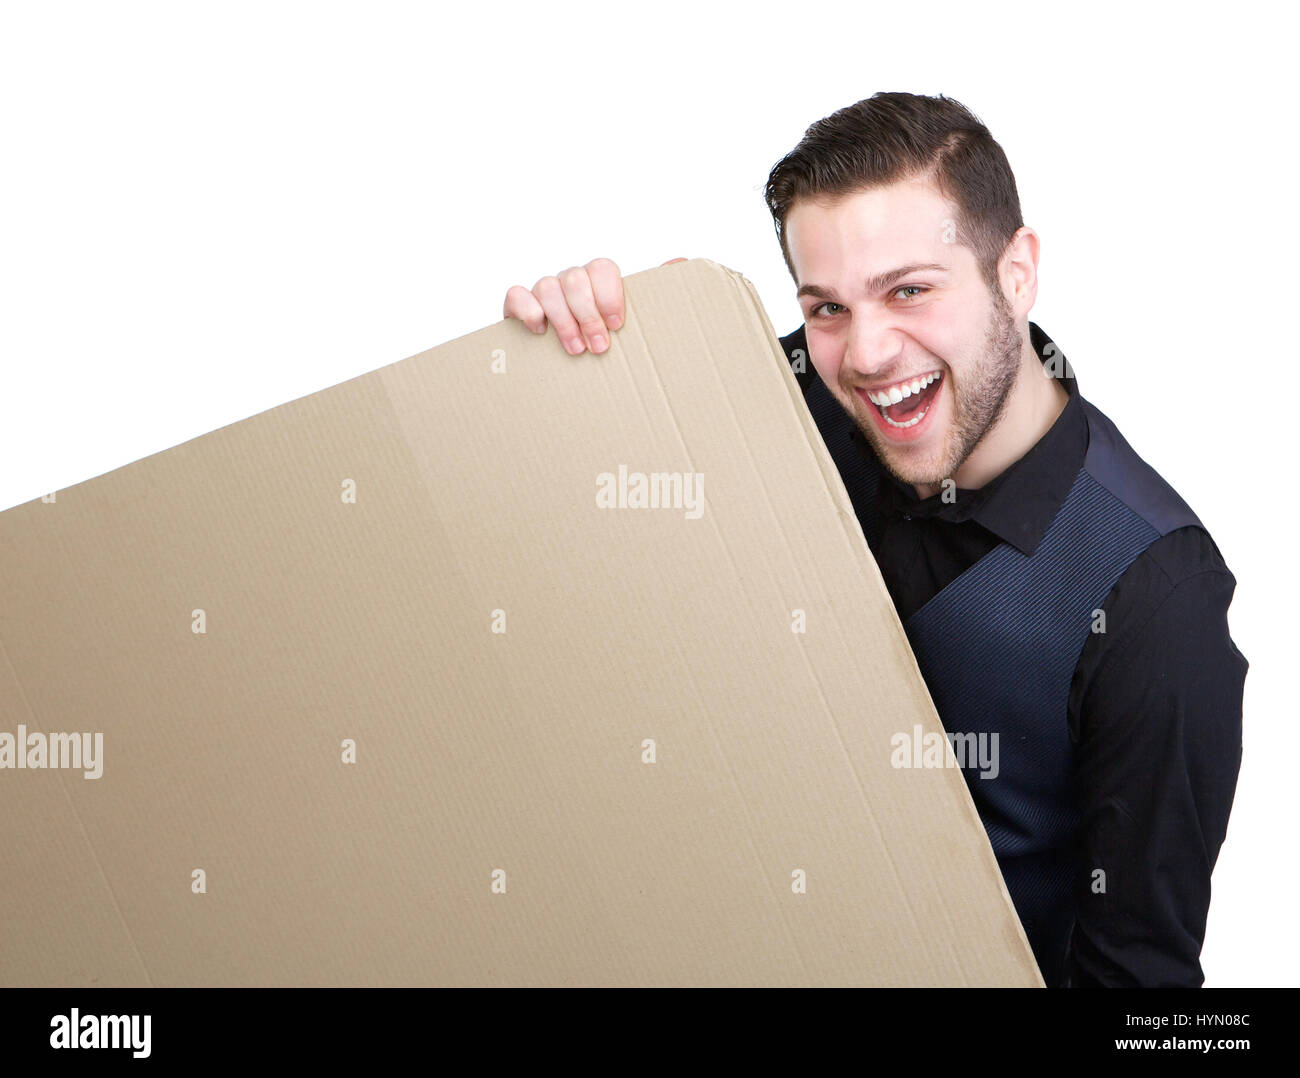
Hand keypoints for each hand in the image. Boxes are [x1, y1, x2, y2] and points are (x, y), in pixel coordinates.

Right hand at [503, 257, 685, 354]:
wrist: (572, 380)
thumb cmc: (610, 347)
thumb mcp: (640, 324)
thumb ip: (661, 294)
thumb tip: (682, 263)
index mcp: (600, 283)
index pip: (603, 268)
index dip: (609, 294)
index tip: (618, 325)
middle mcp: (572, 283)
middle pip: (576, 277)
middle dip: (588, 314)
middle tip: (598, 347)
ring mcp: (545, 293)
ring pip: (549, 286)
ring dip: (563, 320)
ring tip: (575, 350)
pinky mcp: (518, 308)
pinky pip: (516, 294)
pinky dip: (527, 310)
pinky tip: (539, 332)